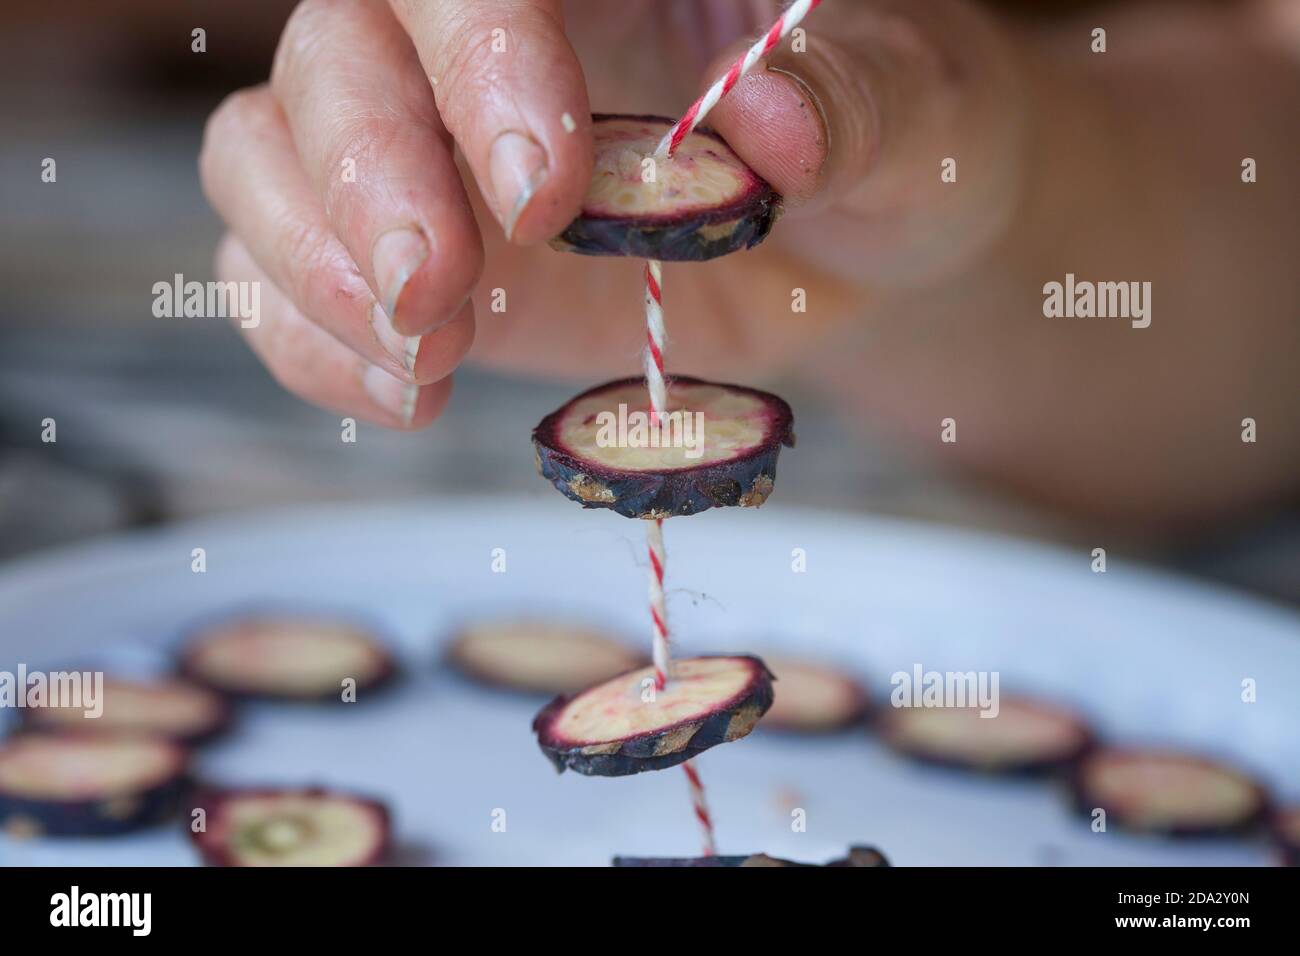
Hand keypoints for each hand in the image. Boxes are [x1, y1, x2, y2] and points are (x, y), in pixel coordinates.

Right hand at [200, 0, 1021, 426]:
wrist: (859, 245)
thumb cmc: (892, 141)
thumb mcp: (913, 115)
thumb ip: (852, 105)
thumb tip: (767, 127)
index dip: (475, 56)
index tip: (548, 194)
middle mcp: (477, 45)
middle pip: (335, 52)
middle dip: (370, 177)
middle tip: (439, 293)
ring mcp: (430, 152)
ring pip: (265, 153)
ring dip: (312, 263)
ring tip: (421, 357)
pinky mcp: (418, 259)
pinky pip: (280, 275)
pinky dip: (307, 341)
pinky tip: (403, 392)